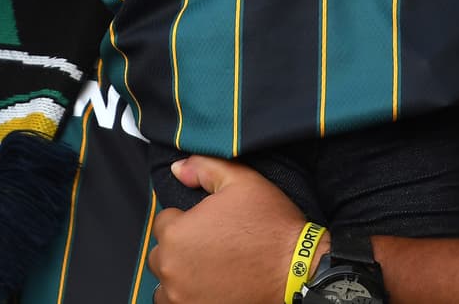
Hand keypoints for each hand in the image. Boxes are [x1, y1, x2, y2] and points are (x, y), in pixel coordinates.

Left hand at [148, 156, 322, 303]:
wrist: (297, 269)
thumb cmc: (270, 225)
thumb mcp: (241, 180)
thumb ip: (203, 168)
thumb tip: (176, 168)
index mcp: (177, 233)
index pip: (163, 222)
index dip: (186, 218)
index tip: (207, 223)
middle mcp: (172, 269)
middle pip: (161, 253)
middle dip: (180, 246)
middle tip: (211, 243)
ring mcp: (181, 297)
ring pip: (165, 282)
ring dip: (179, 274)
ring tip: (209, 266)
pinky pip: (175, 303)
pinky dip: (186, 295)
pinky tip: (209, 285)